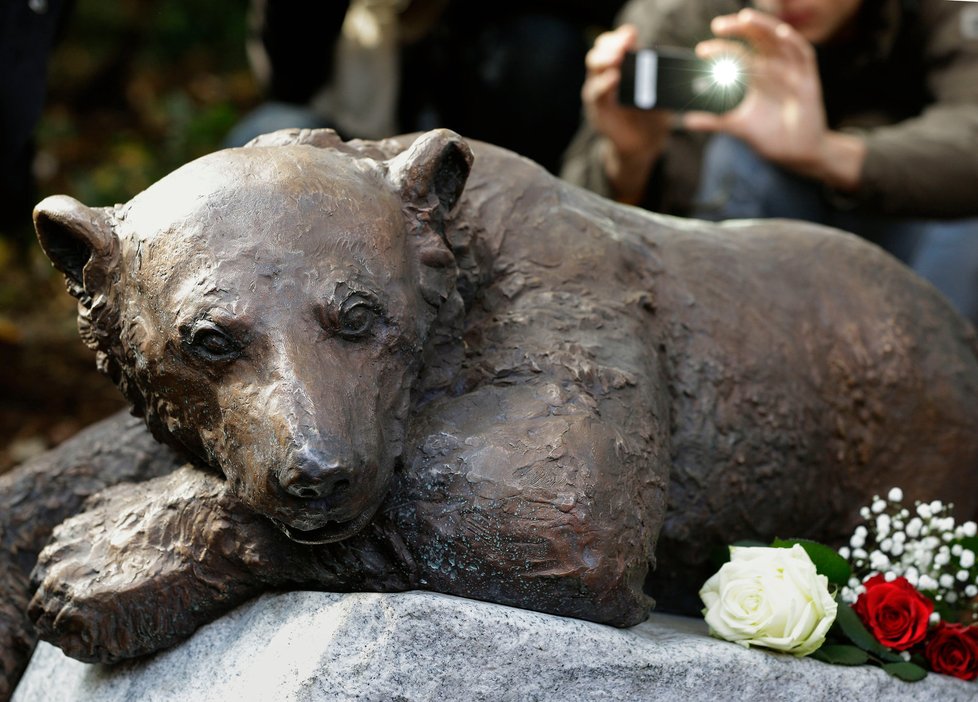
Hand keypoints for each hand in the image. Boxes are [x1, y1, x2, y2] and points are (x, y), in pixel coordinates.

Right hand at [582, 25, 671, 202]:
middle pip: (600, 50)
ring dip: (605, 59)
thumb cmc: (652, 117)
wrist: (643, 145)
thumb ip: (664, 79)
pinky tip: (615, 78)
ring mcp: (599, 92)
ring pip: (593, 66)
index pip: (614, 43)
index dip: (621, 36)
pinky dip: (604, 84)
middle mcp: (606, 76)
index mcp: (621, 68)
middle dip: (611, 44)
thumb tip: (681, 67)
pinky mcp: (598, 109)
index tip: (632, 35)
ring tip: (618, 57)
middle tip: (625, 44)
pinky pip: (596, 93)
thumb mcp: (660, 94)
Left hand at [684, 9, 863, 189]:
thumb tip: (685, 120)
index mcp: (756, 75)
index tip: (701, 51)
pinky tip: (780, 33)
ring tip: (745, 18)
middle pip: (756, 37)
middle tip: (717, 26)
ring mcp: (791, 71)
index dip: (721, 48)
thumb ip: (714, 121)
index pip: (738, 53)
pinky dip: (792, 42)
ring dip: (763, 26)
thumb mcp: (738, 127)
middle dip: (738, 28)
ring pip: (778, 39)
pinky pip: (803, 54)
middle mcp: (773, 67)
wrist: (795, 153)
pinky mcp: (808, 80)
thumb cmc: (769, 136)